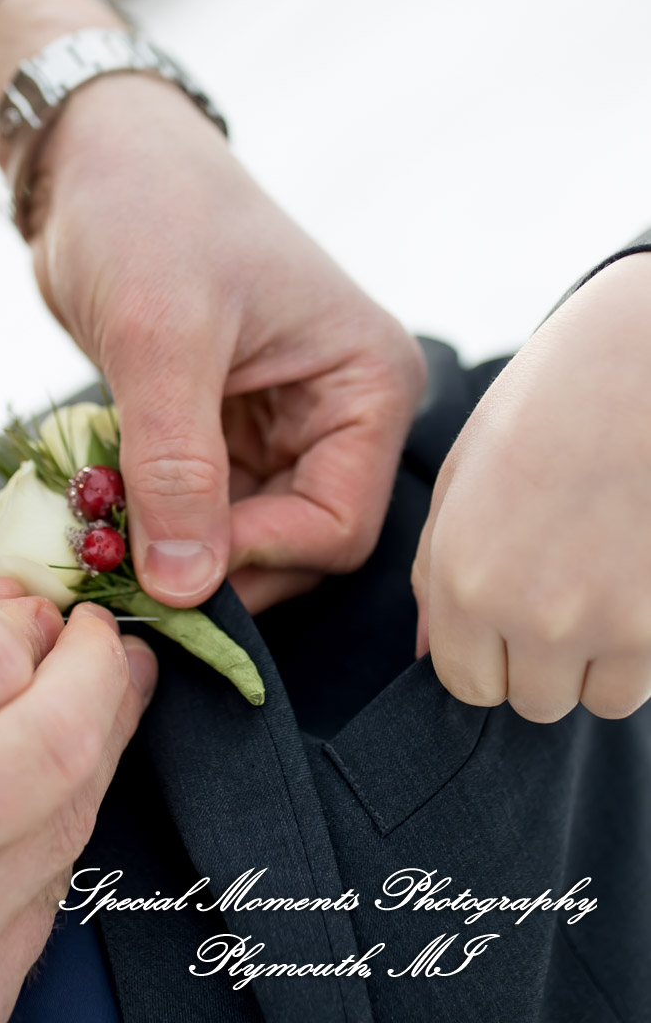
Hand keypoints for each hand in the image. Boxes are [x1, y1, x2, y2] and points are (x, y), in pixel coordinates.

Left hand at [0, 0, 424, 614]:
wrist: (92, 158)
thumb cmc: (147, 213)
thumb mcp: (162, 338)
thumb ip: (175, 466)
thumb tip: (184, 588)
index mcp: (364, 383)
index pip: (334, 524)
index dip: (251, 558)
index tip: (162, 569)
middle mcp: (335, 411)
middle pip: (290, 542)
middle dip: (207, 564)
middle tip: (118, 577)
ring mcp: (275, 423)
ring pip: (234, 532)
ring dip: (166, 546)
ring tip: (97, 544)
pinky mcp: (216, 426)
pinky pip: (190, 503)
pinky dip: (144, 517)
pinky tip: (96, 515)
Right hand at [0, 581, 155, 1021]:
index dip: (21, 622)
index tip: (33, 607)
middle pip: (46, 739)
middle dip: (96, 668)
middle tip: (101, 637)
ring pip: (68, 816)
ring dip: (100, 741)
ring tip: (105, 697)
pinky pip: (47, 895)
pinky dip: (63, 824)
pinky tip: (60, 789)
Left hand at [413, 252, 650, 721]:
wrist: (646, 361)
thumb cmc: (550, 407)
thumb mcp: (463, 478)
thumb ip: (436, 573)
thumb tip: (431, 651)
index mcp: (465, 579)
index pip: (464, 683)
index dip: (482, 656)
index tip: (500, 621)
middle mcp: (534, 615)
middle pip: (532, 700)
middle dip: (538, 662)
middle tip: (557, 595)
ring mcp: (614, 624)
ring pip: (599, 699)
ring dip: (599, 662)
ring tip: (601, 584)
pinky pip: (649, 676)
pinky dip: (643, 647)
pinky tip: (635, 578)